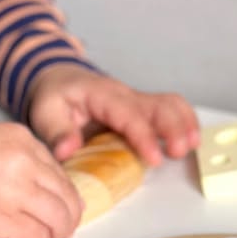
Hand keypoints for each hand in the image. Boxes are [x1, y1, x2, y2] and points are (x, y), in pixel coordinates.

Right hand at [0, 121, 83, 237]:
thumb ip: (16, 159)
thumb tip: (33, 188)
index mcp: (24, 141)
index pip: (60, 173)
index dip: (61, 196)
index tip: (55, 208)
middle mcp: (27, 163)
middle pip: (68, 197)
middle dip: (67, 218)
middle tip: (59, 230)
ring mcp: (17, 190)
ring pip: (60, 219)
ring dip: (55, 234)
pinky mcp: (2, 217)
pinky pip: (37, 236)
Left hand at [27, 65, 199, 165]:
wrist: (61, 79)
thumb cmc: (55, 97)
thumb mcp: (45, 112)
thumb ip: (57, 132)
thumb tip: (67, 150)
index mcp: (102, 95)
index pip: (128, 114)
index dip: (144, 135)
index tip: (155, 158)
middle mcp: (125, 95)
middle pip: (159, 104)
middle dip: (173, 127)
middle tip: (179, 152)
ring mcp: (137, 101)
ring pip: (170, 104)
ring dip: (184, 123)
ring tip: (191, 147)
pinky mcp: (143, 109)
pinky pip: (171, 109)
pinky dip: (185, 122)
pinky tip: (191, 140)